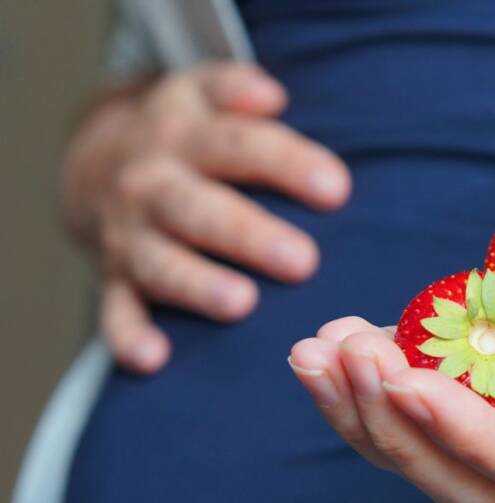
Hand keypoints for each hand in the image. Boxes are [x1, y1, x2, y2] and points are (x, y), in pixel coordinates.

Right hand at [62, 62, 350, 372]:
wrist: (94, 160)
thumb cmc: (185, 134)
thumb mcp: (201, 92)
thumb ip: (235, 88)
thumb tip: (271, 95)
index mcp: (183, 135)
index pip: (239, 146)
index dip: (287, 165)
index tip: (337, 190)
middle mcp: (151, 184)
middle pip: (200, 209)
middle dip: (249, 235)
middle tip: (303, 261)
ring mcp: (129, 234)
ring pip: (159, 262)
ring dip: (197, 285)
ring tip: (241, 305)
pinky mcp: (112, 276)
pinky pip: (115, 310)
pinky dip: (128, 336)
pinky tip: (154, 359)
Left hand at [288, 130, 494, 502]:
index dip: (474, 438)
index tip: (406, 382)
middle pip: (474, 478)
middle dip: (399, 432)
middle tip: (341, 362)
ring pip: (437, 441)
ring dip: (367, 408)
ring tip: (314, 350)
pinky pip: (429, 378)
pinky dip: (377, 363)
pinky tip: (337, 330)